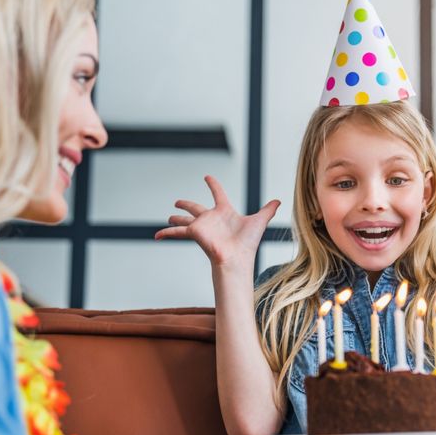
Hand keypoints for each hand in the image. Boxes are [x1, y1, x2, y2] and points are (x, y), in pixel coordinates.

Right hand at [154, 175, 280, 267]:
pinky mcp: (194, 233)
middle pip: (195, 207)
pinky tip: (156, 236)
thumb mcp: (259, 221)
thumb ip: (267, 210)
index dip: (213, 184)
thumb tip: (279, 201)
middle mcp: (212, 218)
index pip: (218, 194)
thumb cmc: (248, 243)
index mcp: (225, 212)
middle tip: (177, 202)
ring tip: (168, 218)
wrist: (237, 258)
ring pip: (184, 219)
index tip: (207, 177)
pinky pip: (177, 232)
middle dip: (186, 204)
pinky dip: (166, 234)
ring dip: (175, 218)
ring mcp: (201, 226)